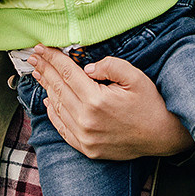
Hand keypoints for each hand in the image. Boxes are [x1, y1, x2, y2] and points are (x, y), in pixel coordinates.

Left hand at [27, 48, 193, 159]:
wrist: (162, 136)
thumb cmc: (150, 104)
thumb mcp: (135, 77)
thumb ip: (110, 66)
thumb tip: (86, 68)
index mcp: (96, 100)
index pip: (67, 74)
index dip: (52, 59)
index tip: (41, 48)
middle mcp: (86, 120)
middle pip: (58, 89)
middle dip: (44, 70)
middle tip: (32, 56)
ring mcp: (85, 137)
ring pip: (57, 108)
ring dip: (45, 89)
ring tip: (38, 74)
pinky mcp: (86, 148)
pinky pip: (62, 128)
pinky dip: (52, 113)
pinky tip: (47, 100)